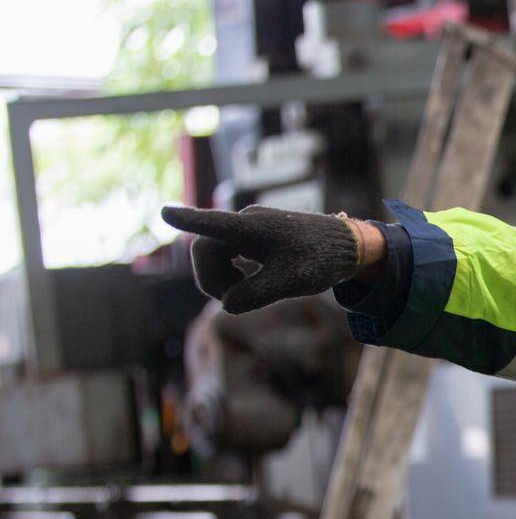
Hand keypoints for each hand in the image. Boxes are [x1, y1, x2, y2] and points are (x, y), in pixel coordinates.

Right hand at [160, 205, 383, 313]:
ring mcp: (250, 229)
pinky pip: (228, 254)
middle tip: (232, 301)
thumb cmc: (321, 260)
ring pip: (215, 253)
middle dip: (210, 279)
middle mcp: (246, 223)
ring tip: (246, 293)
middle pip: (206, 250)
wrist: (348, 246)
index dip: (187, 221)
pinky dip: (231, 272)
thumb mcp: (290, 283)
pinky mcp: (256, 237)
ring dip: (221, 278)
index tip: (164, 213)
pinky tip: (248, 282)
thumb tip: (226, 305)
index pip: (212, 224)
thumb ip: (255, 294)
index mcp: (252, 228)